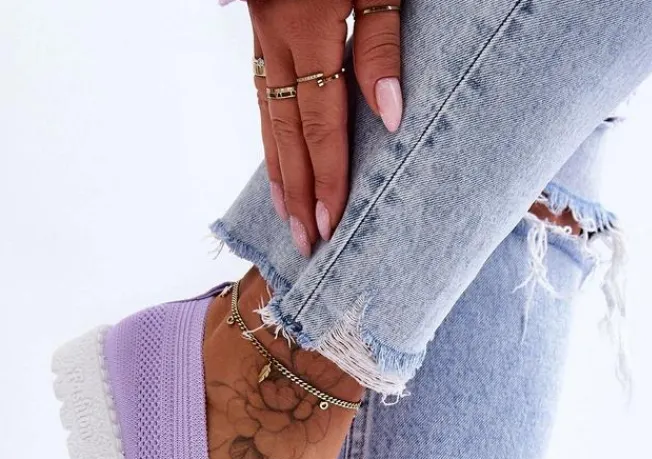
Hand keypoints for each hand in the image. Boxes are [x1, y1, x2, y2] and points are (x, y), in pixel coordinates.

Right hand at [249, 0, 402, 255]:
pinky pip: (262, 87)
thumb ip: (381, 44)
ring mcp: (262, 28)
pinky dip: (269, 129)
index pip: (319, 122)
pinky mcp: (261, 18)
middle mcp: (276, 34)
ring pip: (267, 112)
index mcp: (307, 26)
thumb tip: (388, 116)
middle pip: (286, 130)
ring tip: (286, 214)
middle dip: (295, 192)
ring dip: (277, 168)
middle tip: (304, 241)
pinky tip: (277, 153)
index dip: (325, 176)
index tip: (329, 222)